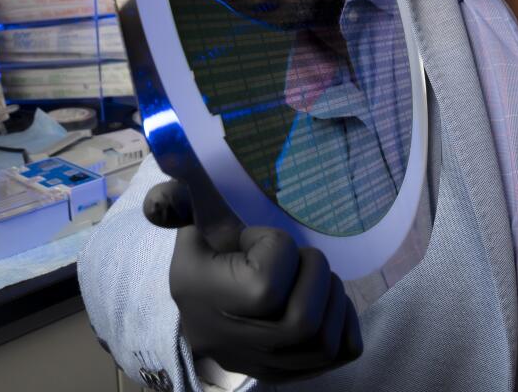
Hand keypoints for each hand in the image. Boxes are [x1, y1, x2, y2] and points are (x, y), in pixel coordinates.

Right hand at [144, 180, 362, 382]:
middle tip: (296, 257)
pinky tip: (324, 299)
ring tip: (307, 276)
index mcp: (206, 299)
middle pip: (303, 317)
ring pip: (326, 335)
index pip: (265, 284)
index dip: (274, 250)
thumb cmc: (209, 258)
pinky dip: (345, 318)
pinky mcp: (300, 373)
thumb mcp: (196, 221)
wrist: (208, 317)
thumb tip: (171, 146)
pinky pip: (346, 349)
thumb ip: (187, 191)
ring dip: (329, 293)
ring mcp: (272, 365)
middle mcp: (238, 343)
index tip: (254, 241)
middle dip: (311, 273)